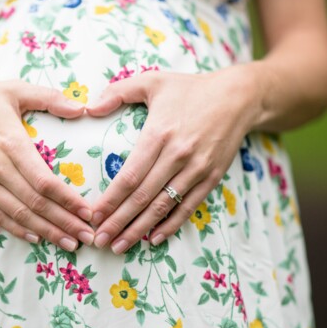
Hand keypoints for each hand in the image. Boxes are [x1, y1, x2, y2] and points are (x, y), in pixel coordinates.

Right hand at [0, 79, 94, 250]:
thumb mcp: (12, 90)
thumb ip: (49, 98)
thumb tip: (82, 109)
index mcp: (10, 142)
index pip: (45, 180)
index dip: (69, 201)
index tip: (89, 212)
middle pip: (35, 203)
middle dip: (64, 223)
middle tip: (87, 237)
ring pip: (17, 214)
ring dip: (46, 232)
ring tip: (69, 244)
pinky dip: (17, 230)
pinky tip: (36, 238)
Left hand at [84, 66, 261, 253]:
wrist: (238, 97)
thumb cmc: (190, 89)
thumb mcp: (152, 81)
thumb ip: (118, 92)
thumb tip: (88, 109)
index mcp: (159, 134)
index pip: (129, 175)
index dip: (110, 200)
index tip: (93, 216)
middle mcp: (177, 155)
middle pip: (142, 197)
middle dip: (118, 221)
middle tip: (99, 240)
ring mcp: (196, 169)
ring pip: (163, 206)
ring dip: (140, 229)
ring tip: (119, 246)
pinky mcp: (211, 177)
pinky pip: (188, 207)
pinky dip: (171, 225)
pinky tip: (154, 239)